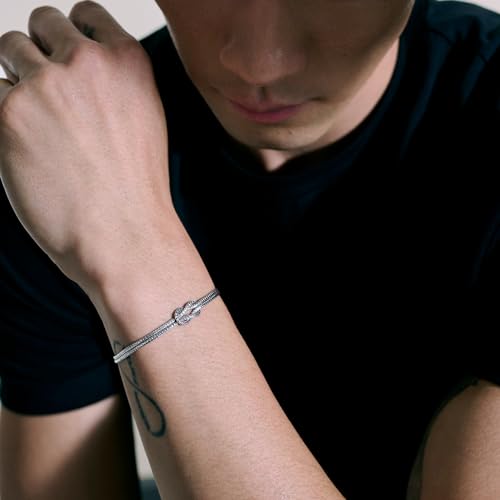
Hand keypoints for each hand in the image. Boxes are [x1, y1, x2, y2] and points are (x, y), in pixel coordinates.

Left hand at [0, 1, 171, 290]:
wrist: (125, 236)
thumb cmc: (135, 190)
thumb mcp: (144, 120)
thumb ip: (114, 83)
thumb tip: (73, 67)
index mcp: (128, 61)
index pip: (84, 14)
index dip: (70, 35)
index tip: (65, 55)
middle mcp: (88, 62)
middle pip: (41, 24)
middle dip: (41, 53)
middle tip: (48, 93)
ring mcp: (46, 84)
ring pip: (9, 50)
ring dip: (17, 79)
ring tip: (39, 125)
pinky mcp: (8, 113)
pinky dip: (3, 115)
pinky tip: (27, 147)